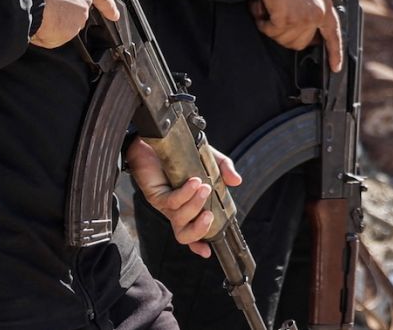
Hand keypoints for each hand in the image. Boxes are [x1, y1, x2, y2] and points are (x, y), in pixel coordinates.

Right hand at [28, 0, 118, 47]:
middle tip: (46, 7)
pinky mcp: (69, 32)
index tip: (114, 14)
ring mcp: (78, 17)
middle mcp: (84, 0)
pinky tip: (38, 23)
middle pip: (77, 12)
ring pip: (65, 25)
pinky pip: (55, 37)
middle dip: (63, 13)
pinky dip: (46, 34)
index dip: (107, 5)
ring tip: (38, 13)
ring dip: (53, 23)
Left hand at [127, 139, 240, 257]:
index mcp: (189, 206)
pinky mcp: (156, 194)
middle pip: (184, 235)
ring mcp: (165, 203)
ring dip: (195, 205)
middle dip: (199, 230)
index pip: (192, 231)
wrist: (155, 139)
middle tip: (210, 214)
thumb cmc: (181, 152)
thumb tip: (236, 181)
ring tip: (204, 187)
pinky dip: (185, 194)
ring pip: (179, 219)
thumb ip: (223, 169)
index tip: (207, 252)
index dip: (199, 245)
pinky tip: (194, 181)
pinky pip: (172, 202)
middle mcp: (177, 209)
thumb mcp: (209, 160)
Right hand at [250, 0, 341, 71]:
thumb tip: (305, 30)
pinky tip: (264, 7)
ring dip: (271, 26)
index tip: (335, 66)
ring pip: (283, 39)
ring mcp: (303, 19)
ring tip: (270, 7)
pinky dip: (262, 22)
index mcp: (325, 7)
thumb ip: (311, 11)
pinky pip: (270, 31)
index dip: (335, 53)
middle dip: (285, 34)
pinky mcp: (287, 20)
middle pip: (300, 43)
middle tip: (278, 17)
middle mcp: (317, 15)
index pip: (334, 35)